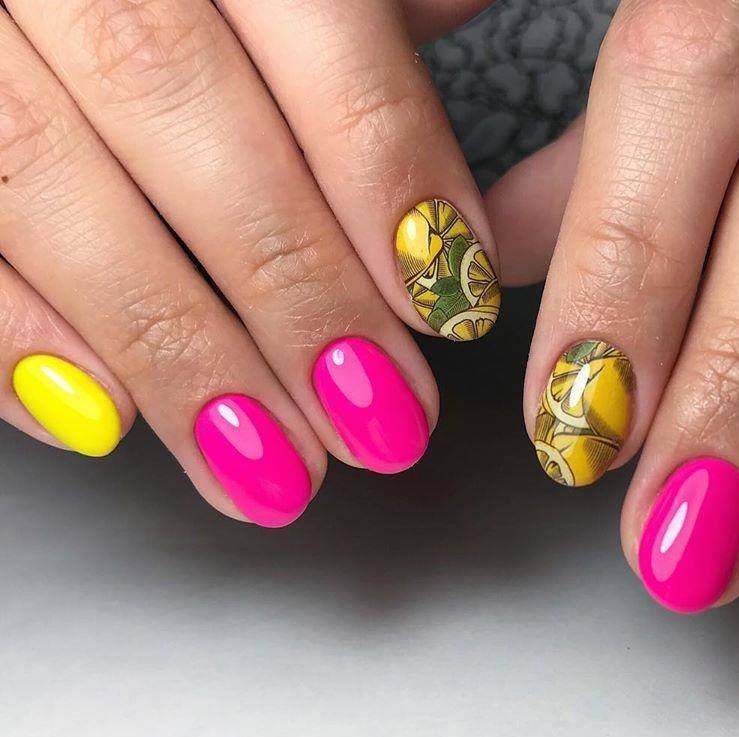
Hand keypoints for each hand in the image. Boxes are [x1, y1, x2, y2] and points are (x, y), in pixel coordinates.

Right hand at [0, 0, 495, 525]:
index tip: (449, 294)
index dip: (386, 171)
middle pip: (179, 111)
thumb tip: (469, 26)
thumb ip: (361, 2)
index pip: (313, 27)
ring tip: (270, 464)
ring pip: (46, 181)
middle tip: (378, 416)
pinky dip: (12, 338)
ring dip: (172, 350)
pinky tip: (105, 422)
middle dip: (294, 289)